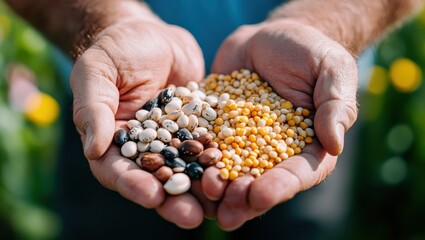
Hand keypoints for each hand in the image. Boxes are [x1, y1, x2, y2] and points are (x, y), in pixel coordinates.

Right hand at [70, 18, 211, 227]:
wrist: (153, 36)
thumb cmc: (117, 50)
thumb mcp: (97, 72)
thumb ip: (93, 109)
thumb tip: (92, 149)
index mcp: (113, 141)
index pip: (117, 170)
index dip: (132, 185)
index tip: (150, 195)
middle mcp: (145, 147)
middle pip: (156, 179)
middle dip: (172, 200)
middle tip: (190, 216)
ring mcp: (174, 140)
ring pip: (186, 171)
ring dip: (200, 190)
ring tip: (217, 206)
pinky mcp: (198, 130)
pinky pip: (209, 148)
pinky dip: (220, 162)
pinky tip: (236, 174)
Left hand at [205, 20, 357, 229]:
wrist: (270, 37)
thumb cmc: (310, 52)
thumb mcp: (332, 70)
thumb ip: (337, 106)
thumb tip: (335, 144)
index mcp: (306, 146)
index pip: (297, 173)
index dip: (280, 187)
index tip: (261, 195)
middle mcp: (271, 151)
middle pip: (259, 182)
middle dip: (243, 199)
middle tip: (227, 211)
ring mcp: (240, 141)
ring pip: (228, 171)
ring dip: (216, 187)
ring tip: (204, 192)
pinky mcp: (215, 127)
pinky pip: (203, 144)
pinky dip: (193, 156)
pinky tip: (181, 166)